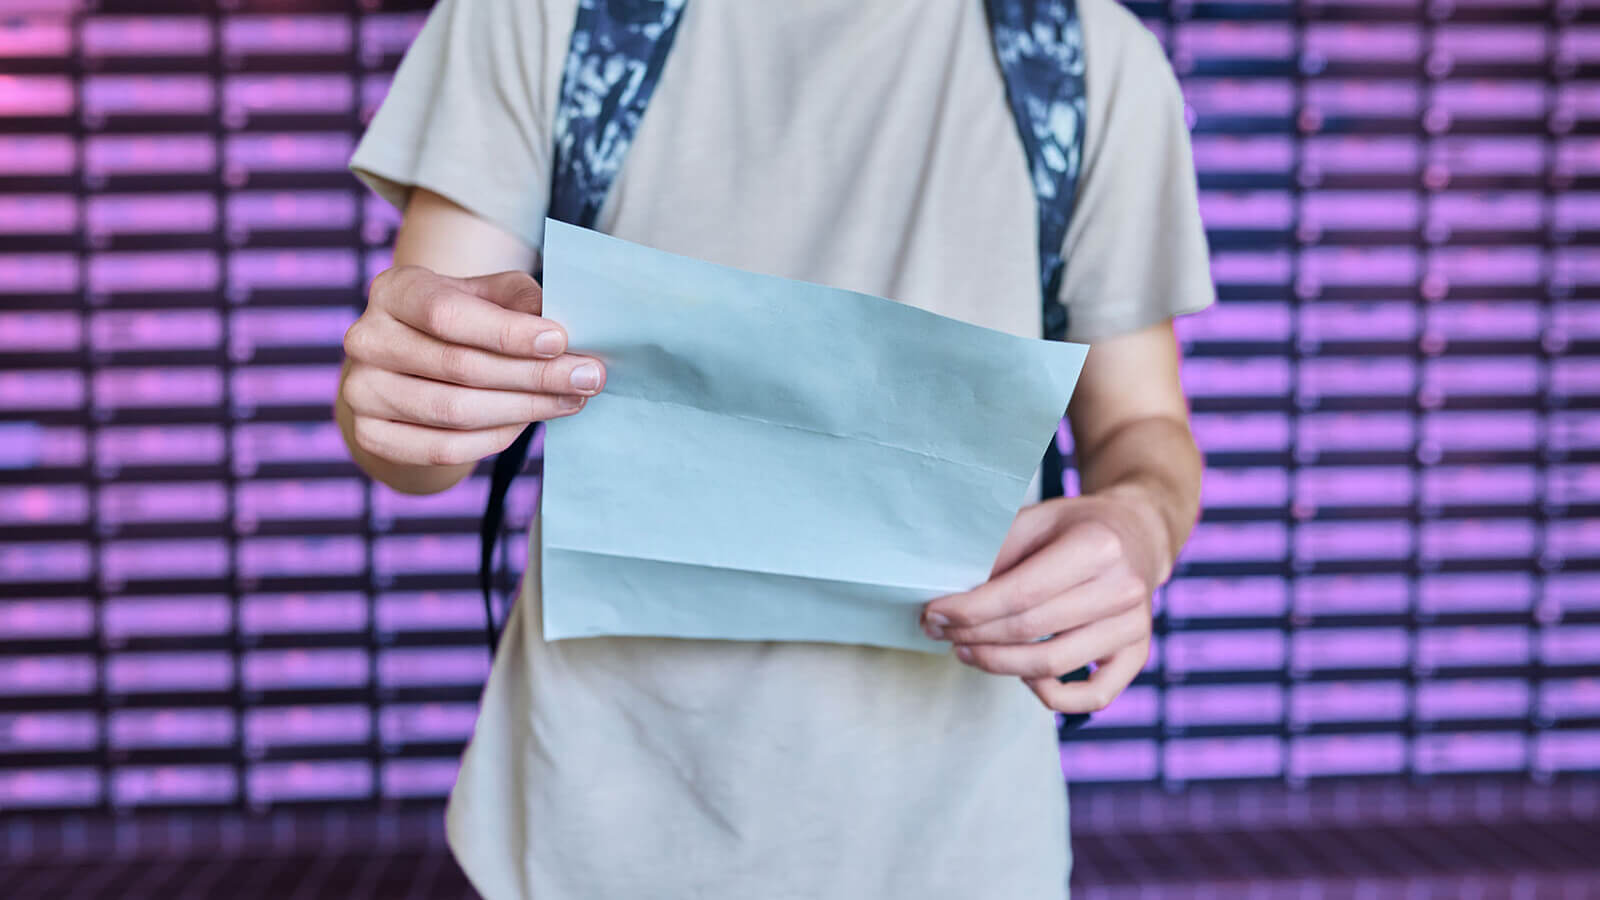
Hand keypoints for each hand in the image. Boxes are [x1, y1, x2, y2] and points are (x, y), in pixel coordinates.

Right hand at [340, 266, 604, 466]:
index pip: (447, 314)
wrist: (407, 370)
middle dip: (533, 376)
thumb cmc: (461, 322)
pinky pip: (443, 447)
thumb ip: (519, 300)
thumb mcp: (488, 296)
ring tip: (571, 401)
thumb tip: (562, 322)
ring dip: (523, 409)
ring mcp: (361, 390)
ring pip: (454, 411)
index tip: (561, 341)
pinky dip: (494, 438)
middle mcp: (367, 338)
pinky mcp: (371, 434)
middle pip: (459, 366)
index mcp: (394, 291)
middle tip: (588, 378)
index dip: (506, 332)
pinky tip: (528, 422)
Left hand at [919, 490, 1167, 714]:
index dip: (970, 611)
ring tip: (966, 651)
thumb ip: (997, 552)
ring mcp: (1133, 627)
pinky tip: (1021, 674)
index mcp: (1097, 547)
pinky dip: (1051, 695)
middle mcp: (1122, 589)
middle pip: (1030, 630)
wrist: (1138, 535)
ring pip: (1053, 666)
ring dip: (998, 664)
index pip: (1021, 593)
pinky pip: (1094, 696)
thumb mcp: (1036, 519)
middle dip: (974, 636)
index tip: (934, 614)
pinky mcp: (1138, 654)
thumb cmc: (1077, 527)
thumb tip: (953, 595)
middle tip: (940, 632)